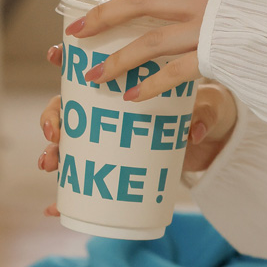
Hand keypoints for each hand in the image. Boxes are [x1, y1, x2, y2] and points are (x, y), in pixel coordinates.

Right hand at [39, 59, 237, 206]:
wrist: (218, 142)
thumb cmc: (208, 111)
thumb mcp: (209, 107)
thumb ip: (204, 115)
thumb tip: (194, 131)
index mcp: (129, 82)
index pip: (90, 66)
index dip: (66, 60)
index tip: (54, 58)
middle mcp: (110, 109)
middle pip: (68, 108)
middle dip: (51, 118)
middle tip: (54, 133)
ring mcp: (109, 138)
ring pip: (69, 143)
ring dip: (51, 154)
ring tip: (49, 164)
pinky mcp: (115, 164)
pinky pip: (84, 179)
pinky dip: (65, 196)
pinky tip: (52, 208)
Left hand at [64, 0, 224, 100]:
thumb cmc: (262, 20)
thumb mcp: (235, 1)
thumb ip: (206, 5)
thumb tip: (179, 13)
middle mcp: (203, 2)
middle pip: (142, 1)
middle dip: (105, 15)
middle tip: (78, 29)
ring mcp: (207, 28)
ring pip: (151, 41)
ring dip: (118, 59)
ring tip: (94, 75)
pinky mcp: (214, 57)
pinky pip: (175, 72)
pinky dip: (151, 85)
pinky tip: (132, 96)